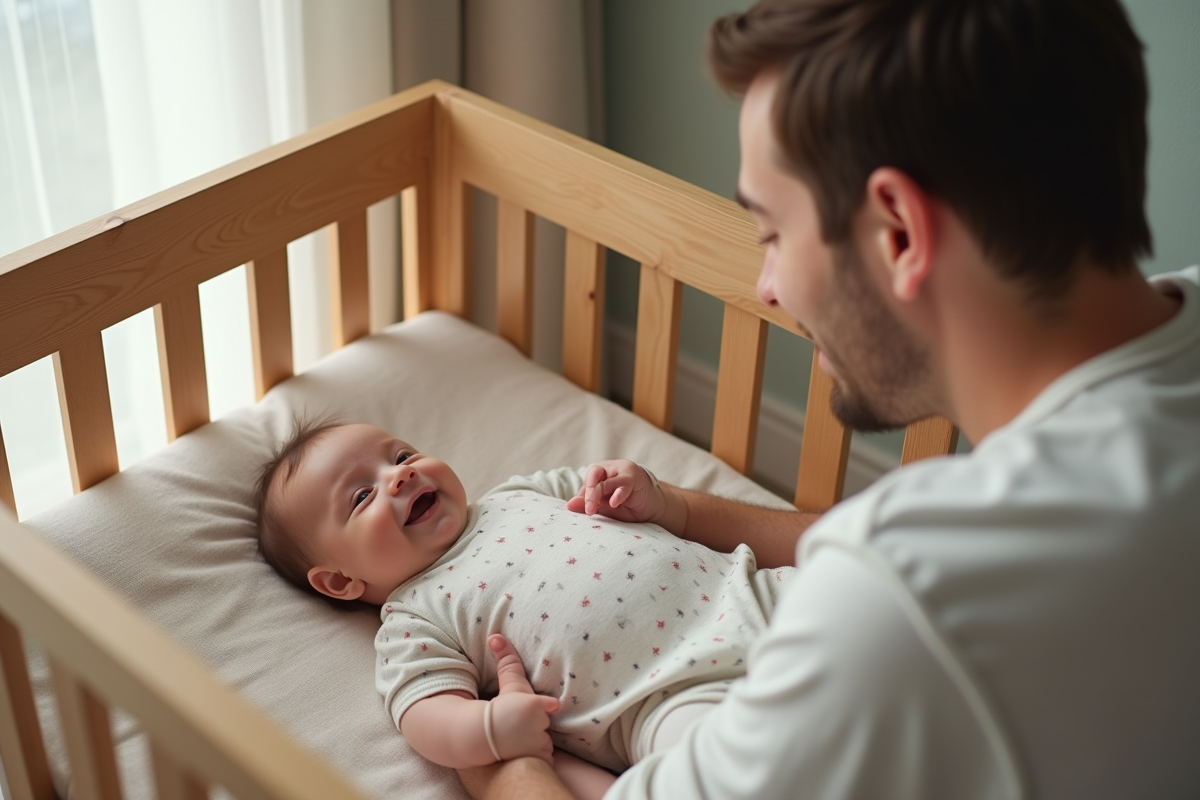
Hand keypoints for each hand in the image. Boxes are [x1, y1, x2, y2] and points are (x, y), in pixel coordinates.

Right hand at [487, 634, 560, 764]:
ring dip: (535, 744)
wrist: (477, 738)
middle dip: (535, 727)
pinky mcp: (538, 761)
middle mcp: (539, 726)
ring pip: (544, 743)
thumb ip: (507, 661)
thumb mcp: (505, 684)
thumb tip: (495, 636)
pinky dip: (536, 760)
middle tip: (517, 726)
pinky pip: (543, 760)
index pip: (551, 706)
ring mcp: (539, 745)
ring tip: (517, 741)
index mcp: (533, 705)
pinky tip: (521, 755)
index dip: (549, 706)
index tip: (553, 706)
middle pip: (545, 725)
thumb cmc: (494, 709)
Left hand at [566, 460, 663, 522]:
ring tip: (594, 509)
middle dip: (588, 492)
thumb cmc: (626, 506)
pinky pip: (623, 484)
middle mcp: (609, 470)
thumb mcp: (605, 508)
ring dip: (598, 494)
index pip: (586, 484)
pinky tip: (614, 503)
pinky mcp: (634, 477)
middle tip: (588, 509)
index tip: (586, 512)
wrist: (651, 507)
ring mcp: (622, 471)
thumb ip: (589, 505)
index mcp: (599, 476)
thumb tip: (569, 505)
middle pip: (593, 474)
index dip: (583, 498)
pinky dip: (617, 494)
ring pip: (605, 480)